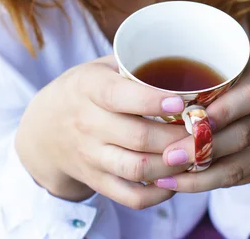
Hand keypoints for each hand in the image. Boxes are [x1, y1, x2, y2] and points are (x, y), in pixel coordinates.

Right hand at [15, 55, 189, 208]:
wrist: (44, 128)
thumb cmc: (85, 89)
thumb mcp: (100, 66)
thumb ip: (135, 61)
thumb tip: (184, 53)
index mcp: (89, 88)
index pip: (119, 96)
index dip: (152, 100)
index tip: (183, 102)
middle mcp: (87, 123)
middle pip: (138, 137)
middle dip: (177, 137)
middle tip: (205, 131)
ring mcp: (90, 155)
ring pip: (137, 169)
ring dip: (172, 166)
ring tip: (197, 155)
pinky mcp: (96, 180)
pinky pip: (129, 196)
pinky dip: (157, 194)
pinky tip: (177, 180)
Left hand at [155, 49, 249, 191]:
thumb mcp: (242, 58)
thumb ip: (212, 54)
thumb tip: (165, 46)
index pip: (249, 96)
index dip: (220, 111)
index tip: (184, 118)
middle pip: (241, 134)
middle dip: (202, 147)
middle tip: (167, 155)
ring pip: (239, 163)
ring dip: (200, 172)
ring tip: (166, 173)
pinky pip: (238, 177)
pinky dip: (207, 183)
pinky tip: (179, 183)